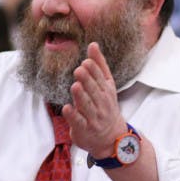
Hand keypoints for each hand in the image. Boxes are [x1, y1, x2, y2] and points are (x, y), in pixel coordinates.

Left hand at [63, 42, 125, 156]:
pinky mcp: (84, 128)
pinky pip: (79, 121)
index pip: (101, 78)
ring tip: (75, 86)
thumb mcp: (106, 85)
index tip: (86, 62)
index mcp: (107, 90)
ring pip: (87, 105)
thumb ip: (99, 65)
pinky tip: (67, 108)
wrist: (111, 136)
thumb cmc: (105, 106)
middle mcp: (102, 103)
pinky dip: (73, 115)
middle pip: (94, 90)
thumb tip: (93, 44)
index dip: (93, 70)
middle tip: (79, 70)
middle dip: (87, 80)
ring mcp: (94, 117)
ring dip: (81, 96)